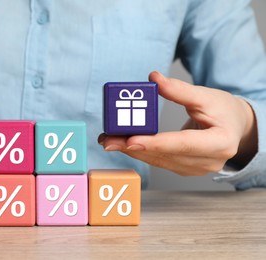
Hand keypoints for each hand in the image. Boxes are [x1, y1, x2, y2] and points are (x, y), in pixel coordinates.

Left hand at [98, 71, 257, 175]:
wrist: (235, 127)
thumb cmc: (225, 111)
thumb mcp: (206, 96)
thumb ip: (179, 90)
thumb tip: (153, 79)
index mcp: (219, 143)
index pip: (182, 144)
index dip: (154, 143)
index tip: (130, 141)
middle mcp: (207, 162)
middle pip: (164, 155)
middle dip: (132, 147)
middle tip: (107, 139)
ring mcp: (195, 169)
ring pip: (157, 160)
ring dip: (131, 150)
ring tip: (108, 139)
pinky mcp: (184, 168)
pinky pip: (159, 161)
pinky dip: (141, 152)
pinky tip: (123, 143)